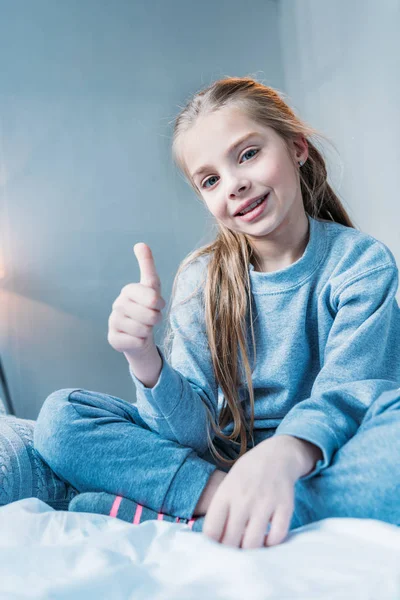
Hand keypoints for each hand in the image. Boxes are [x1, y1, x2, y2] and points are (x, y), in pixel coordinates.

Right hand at [107, 243, 165, 358]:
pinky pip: (136, 342)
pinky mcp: (113, 339)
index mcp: (128, 290)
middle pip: (150, 316)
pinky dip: (141, 342)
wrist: (139, 334)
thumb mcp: (151, 286)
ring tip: (144, 327)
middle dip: (156, 319)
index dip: (159, 304)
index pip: (152, 297)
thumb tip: (140, 244)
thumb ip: (147, 265)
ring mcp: (113, 322)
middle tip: (151, 318)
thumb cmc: (147, 307)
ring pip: (143, 330)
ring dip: (148, 331)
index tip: (157, 305)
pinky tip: (136, 338)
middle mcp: (117, 305)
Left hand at [202, 436, 299, 549]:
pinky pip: (277, 536)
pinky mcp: (284, 506)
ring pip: (252, 543)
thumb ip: (220, 510)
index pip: (211, 529)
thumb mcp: (227, 485)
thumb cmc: (247, 475)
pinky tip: (268, 538)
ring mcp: (265, 503)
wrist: (276, 455)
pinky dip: (271, 543)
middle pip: (230, 540)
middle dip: (230, 553)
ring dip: (250, 551)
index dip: (211, 546)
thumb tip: (212, 541)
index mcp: (225, 494)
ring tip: (249, 547)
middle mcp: (243, 499)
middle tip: (233, 553)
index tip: (215, 551)